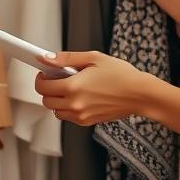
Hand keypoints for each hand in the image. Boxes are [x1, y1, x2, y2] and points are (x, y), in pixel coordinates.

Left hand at [35, 51, 154, 125]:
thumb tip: (47, 58)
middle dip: (47, 89)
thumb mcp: (93, 58)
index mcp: (73, 87)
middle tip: (57, 78)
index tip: (45, 72)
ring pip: (56, 111)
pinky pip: (69, 117)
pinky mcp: (88, 122)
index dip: (41, 78)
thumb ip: (67, 58)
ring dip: (57, 100)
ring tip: (70, 88)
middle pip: (46, 101)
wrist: (139, 94)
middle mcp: (75, 104)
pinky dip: (68, 108)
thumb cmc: (121, 74)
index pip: (43, 87)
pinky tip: (80, 96)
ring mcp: (81, 115)